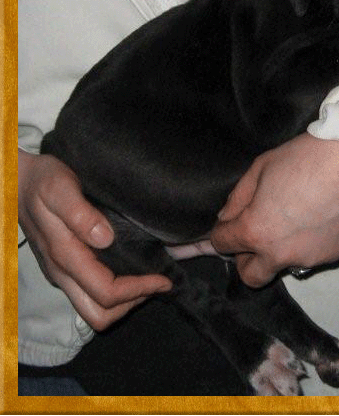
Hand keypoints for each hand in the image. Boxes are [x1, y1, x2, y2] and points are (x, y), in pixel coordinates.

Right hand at [18, 150, 171, 330]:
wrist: (17, 180)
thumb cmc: (42, 181)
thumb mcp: (60, 188)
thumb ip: (80, 214)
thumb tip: (106, 237)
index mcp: (65, 257)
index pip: (107, 292)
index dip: (139, 289)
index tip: (164, 278)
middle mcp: (63, 273)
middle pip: (100, 314)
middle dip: (133, 303)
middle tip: (158, 282)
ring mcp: (63, 273)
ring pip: (95, 309)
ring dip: (125, 300)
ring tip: (150, 277)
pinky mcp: (66, 267)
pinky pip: (92, 293)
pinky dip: (118, 290)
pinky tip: (133, 269)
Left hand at [210, 133, 338, 287]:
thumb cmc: (307, 157)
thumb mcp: (262, 166)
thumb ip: (238, 196)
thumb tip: (226, 217)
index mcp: (256, 230)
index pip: (222, 244)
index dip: (218, 233)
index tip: (222, 227)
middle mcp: (280, 253)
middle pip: (250, 276)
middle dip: (245, 259)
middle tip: (253, 234)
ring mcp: (310, 258)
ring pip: (283, 265)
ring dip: (279, 250)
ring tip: (294, 218)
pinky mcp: (334, 256)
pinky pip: (310, 256)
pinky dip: (306, 243)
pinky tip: (317, 216)